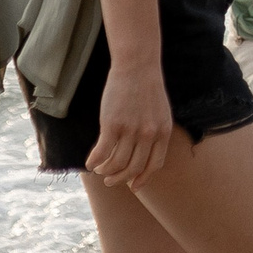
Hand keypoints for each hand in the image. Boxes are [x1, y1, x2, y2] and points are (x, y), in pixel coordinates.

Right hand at [88, 59, 173, 187]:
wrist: (138, 67)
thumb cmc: (147, 87)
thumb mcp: (160, 112)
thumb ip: (155, 131)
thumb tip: (144, 149)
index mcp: (163, 133)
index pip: (154, 164)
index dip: (143, 178)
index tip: (134, 186)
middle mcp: (149, 135)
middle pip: (134, 168)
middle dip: (121, 179)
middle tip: (111, 181)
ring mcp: (131, 131)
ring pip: (117, 163)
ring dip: (106, 171)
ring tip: (99, 170)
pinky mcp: (112, 125)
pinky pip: (102, 151)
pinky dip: (94, 161)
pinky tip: (89, 163)